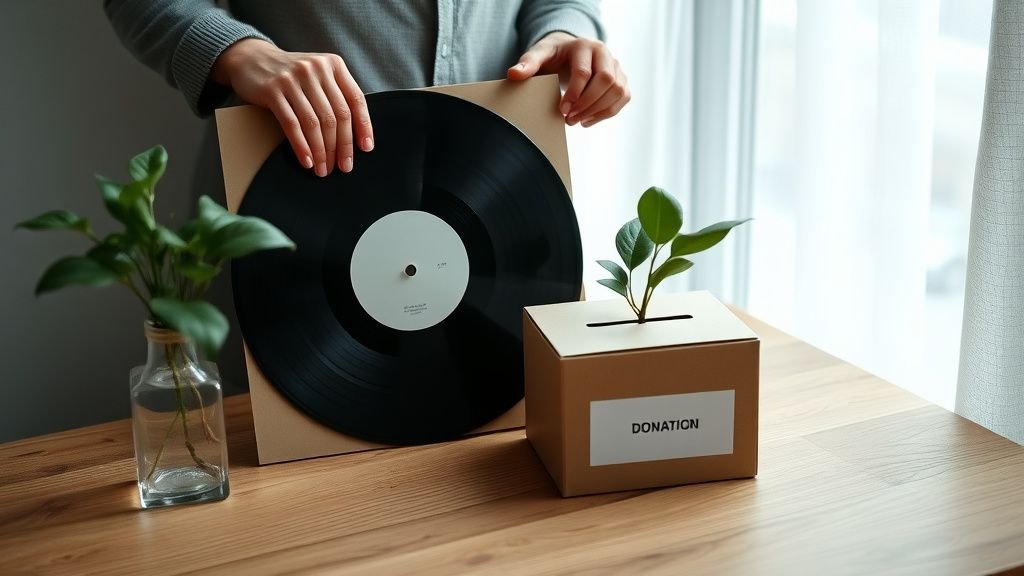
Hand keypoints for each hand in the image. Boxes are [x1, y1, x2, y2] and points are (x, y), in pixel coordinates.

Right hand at [212, 39, 373, 175]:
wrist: (252, 57)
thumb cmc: (291, 73)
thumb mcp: (318, 74)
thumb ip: (336, 93)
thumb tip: (356, 133)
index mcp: (333, 65)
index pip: (356, 100)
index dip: (363, 127)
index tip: (365, 149)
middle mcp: (316, 69)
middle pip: (336, 116)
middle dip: (342, 146)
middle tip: (342, 167)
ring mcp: (293, 79)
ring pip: (315, 123)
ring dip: (321, 151)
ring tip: (323, 169)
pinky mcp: (273, 90)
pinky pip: (292, 124)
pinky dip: (301, 146)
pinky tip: (307, 161)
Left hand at [507, 32, 629, 127]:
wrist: (569, 53)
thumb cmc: (553, 55)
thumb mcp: (539, 55)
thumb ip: (527, 64)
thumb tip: (513, 74)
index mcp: (584, 46)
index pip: (584, 72)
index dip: (574, 94)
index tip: (561, 110)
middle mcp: (605, 53)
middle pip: (606, 80)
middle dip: (588, 103)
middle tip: (569, 119)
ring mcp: (616, 66)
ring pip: (618, 90)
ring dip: (598, 110)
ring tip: (577, 121)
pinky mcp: (621, 79)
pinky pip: (623, 97)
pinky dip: (607, 113)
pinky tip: (588, 120)